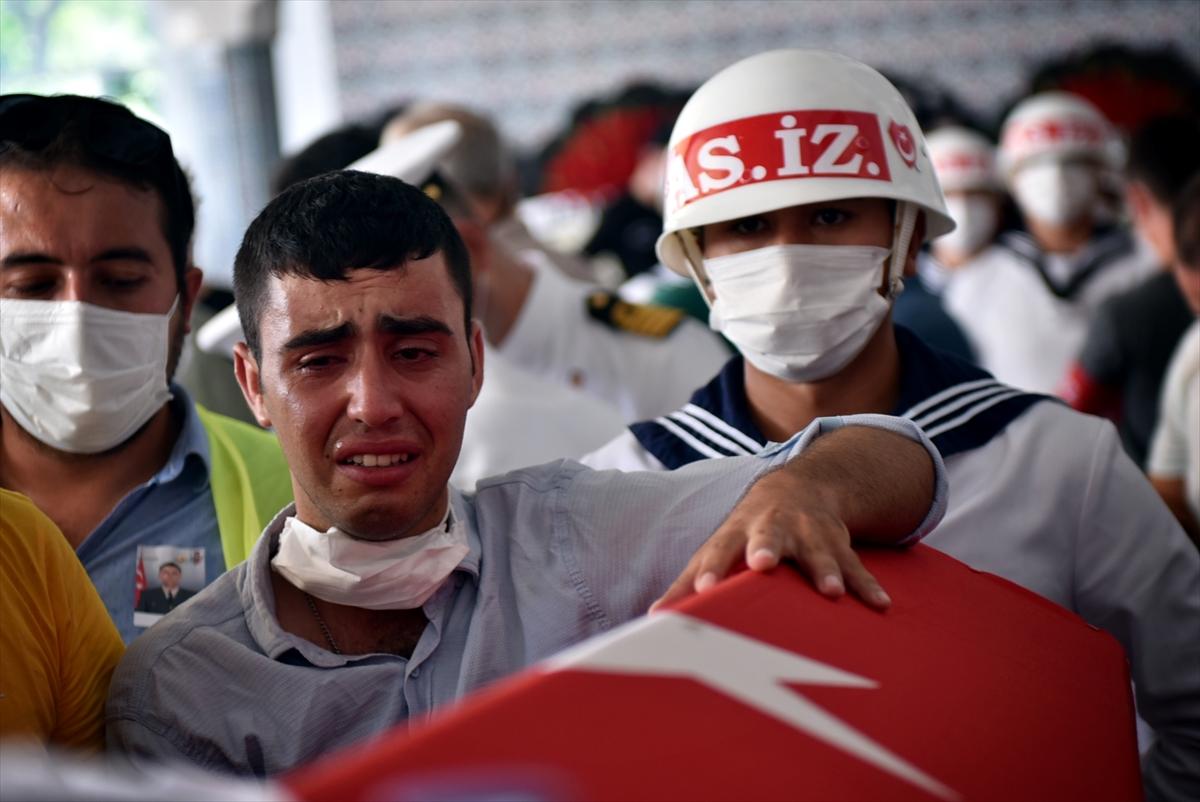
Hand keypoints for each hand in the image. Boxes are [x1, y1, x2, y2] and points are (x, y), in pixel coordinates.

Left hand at [650, 466, 891, 612]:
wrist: (798, 488)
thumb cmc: (746, 532)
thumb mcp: (717, 549)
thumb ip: (687, 584)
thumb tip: (653, 617)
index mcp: (738, 532)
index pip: (720, 549)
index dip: (713, 567)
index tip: (705, 588)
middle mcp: (773, 528)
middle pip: (768, 536)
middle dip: (767, 548)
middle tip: (762, 564)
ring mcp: (808, 534)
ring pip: (819, 551)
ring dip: (826, 570)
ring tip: (833, 593)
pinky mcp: (839, 544)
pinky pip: (856, 566)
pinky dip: (868, 586)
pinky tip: (881, 606)